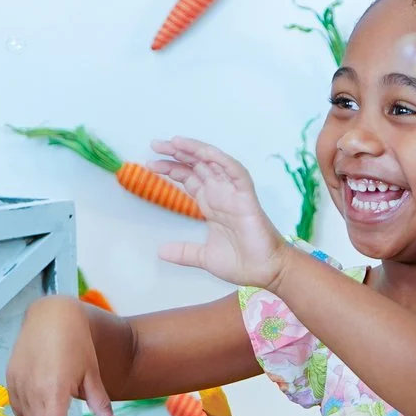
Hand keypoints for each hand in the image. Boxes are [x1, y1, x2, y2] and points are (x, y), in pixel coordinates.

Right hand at [6, 296, 115, 415]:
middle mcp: (33, 388)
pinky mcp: (9, 378)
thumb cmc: (75, 343)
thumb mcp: (92, 375)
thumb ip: (101, 405)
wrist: (51, 315)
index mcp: (55, 389)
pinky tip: (39, 406)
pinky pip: (16, 407)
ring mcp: (18, 383)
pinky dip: (27, 414)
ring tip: (52, 408)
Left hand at [152, 137, 291, 291]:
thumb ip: (183, 252)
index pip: (189, 178)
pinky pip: (234, 172)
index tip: (150, 165)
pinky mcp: (247, 197)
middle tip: (155, 144)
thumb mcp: (204, 257)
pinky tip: (203, 153)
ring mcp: (234, 194)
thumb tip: (160, 251)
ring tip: (174, 142)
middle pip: (197, 165)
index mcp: (211, 205)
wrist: (265, 273)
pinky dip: (219, 160)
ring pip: (214, 163)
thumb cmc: (242, 263)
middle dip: (177, 153)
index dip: (171, 169)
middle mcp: (221, 195)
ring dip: (195, 150)